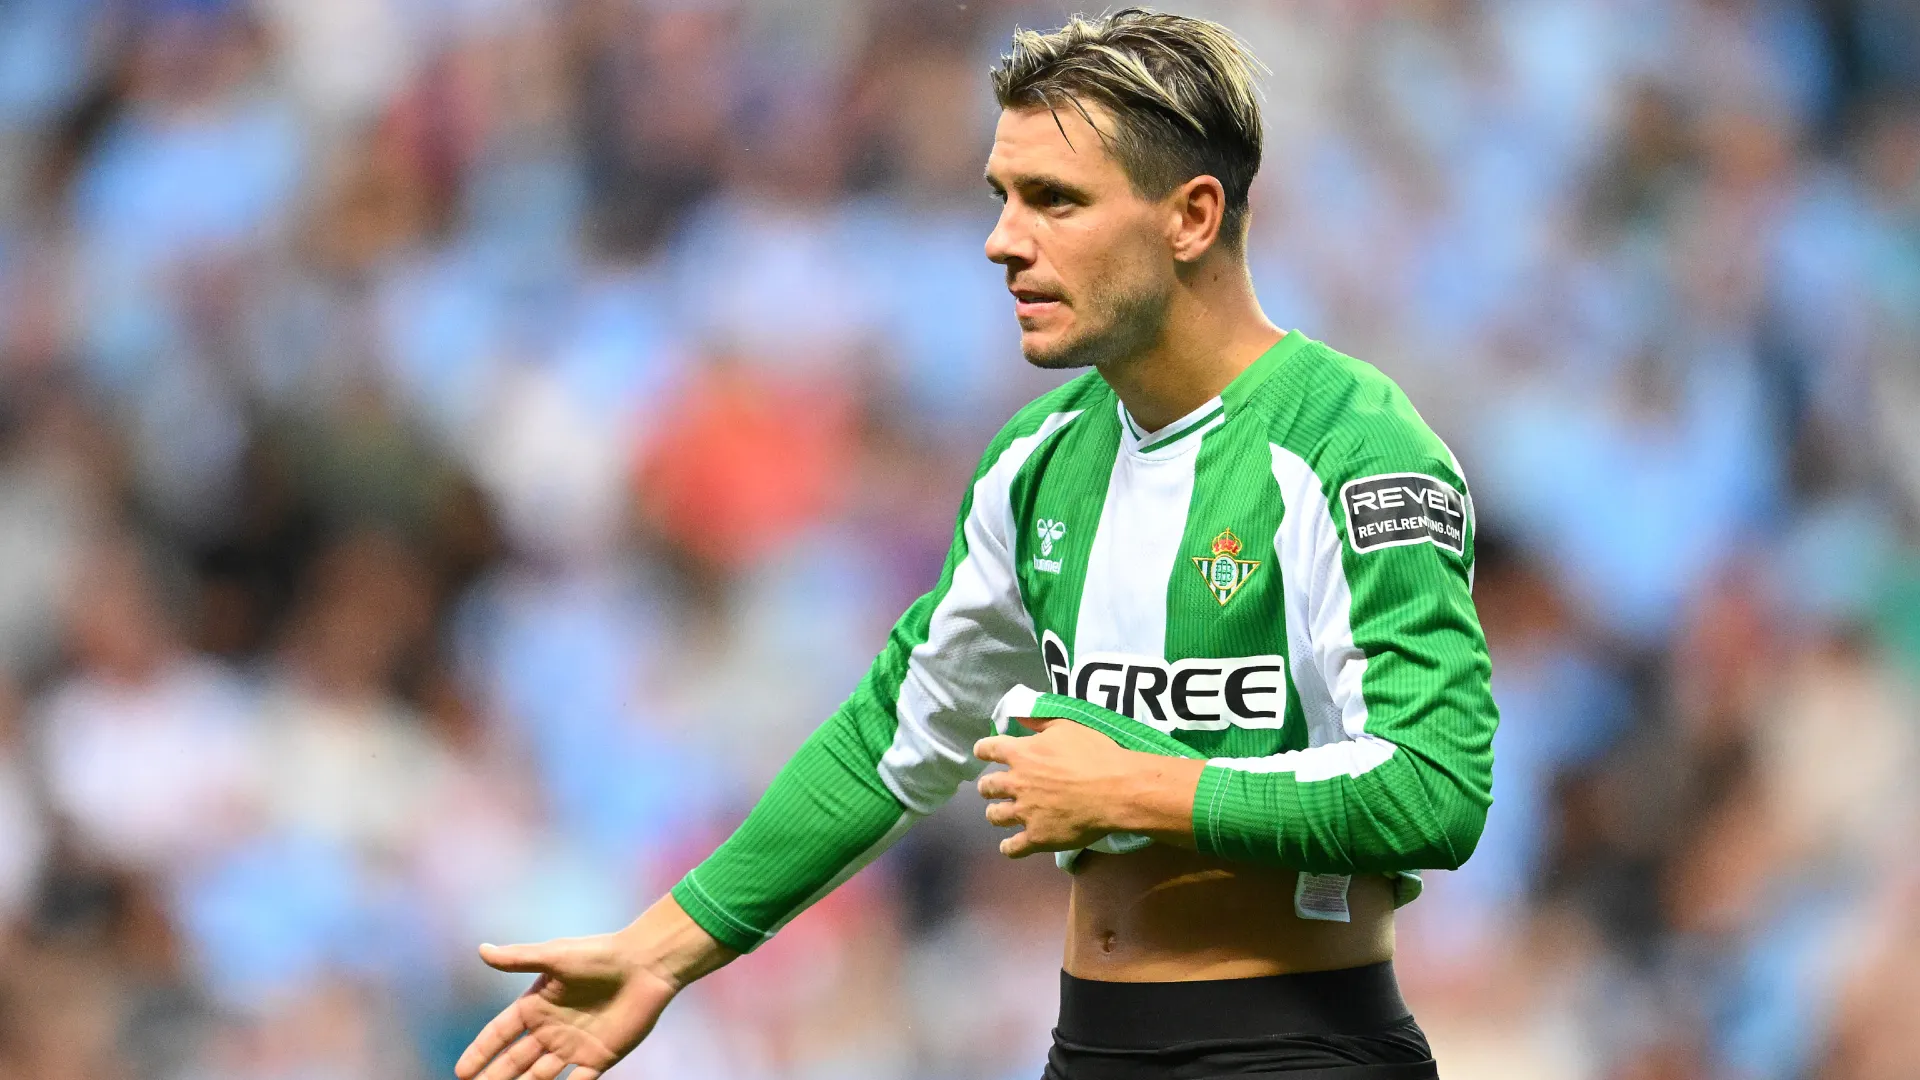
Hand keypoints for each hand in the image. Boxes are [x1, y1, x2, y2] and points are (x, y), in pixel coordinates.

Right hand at [455, 895, 735, 1079]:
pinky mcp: (599, 1058)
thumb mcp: (556, 956)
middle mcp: (551, 1029)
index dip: (481, 1051)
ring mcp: (573, 1046)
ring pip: (539, 1076)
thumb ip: (520, 958)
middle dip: (494, 1077)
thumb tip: (482, 950)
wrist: (646, 964)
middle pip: (515, 1061)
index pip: (500, 1033)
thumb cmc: (600, 955)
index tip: (462, 1071)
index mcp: (537, 1005)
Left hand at [972, 715, 1143, 857]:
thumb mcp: (1066, 726)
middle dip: (987, 787)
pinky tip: (1009, 846)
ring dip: (995, 814)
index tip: (983, 752)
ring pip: (995, 816)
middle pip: (987, 787)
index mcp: (1020, 754)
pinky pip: (1013, 847)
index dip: (984, 750)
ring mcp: (1024, 813)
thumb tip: (1018, 715)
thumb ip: (1038, 721)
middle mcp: (1016, 783)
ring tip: (999, 815)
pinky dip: (1009, 847)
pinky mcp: (1036, 837)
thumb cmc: (1094, 754)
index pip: (988, 749)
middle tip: (992, 789)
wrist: (1115, 790)